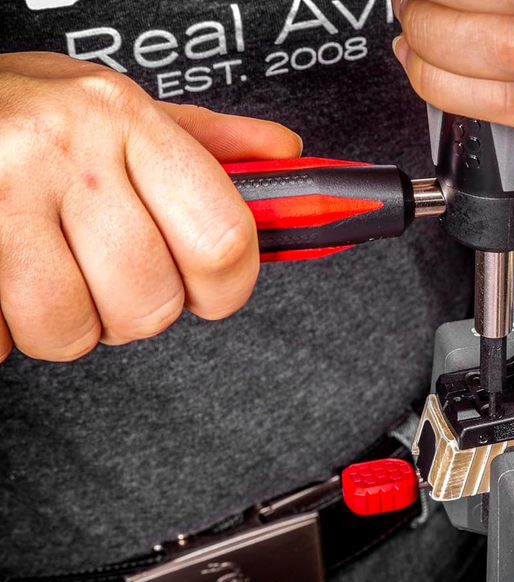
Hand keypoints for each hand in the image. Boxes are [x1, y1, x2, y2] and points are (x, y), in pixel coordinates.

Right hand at [0, 52, 301, 362]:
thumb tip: (282, 155)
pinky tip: (8, 278)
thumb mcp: (119, 109)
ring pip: (72, 330)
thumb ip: (205, 143)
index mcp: (126, 120)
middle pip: (150, 301)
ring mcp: (0, 197)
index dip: (226, 286)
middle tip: (112, 274)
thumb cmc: (28, 114)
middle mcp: (65, 153)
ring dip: (69, 322)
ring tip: (53, 272)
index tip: (212, 288)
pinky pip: (3, 336)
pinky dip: (8, 327)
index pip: (222, 240)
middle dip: (138, 309)